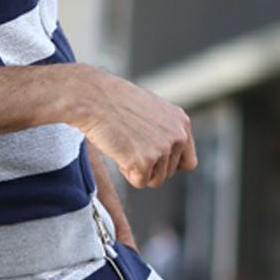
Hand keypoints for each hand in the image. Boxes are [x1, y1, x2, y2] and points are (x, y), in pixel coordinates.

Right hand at [69, 66, 196, 189]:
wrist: (91, 97)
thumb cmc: (112, 99)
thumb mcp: (149, 107)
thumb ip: (164, 128)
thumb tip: (165, 150)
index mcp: (181, 121)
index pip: (188, 162)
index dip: (167, 163)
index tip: (151, 157)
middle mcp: (177, 136)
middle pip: (169, 173)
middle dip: (149, 165)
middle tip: (128, 143)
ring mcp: (163, 149)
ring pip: (155, 180)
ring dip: (137, 169)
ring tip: (123, 144)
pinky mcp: (146, 162)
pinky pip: (139, 182)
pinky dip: (126, 172)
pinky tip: (118, 150)